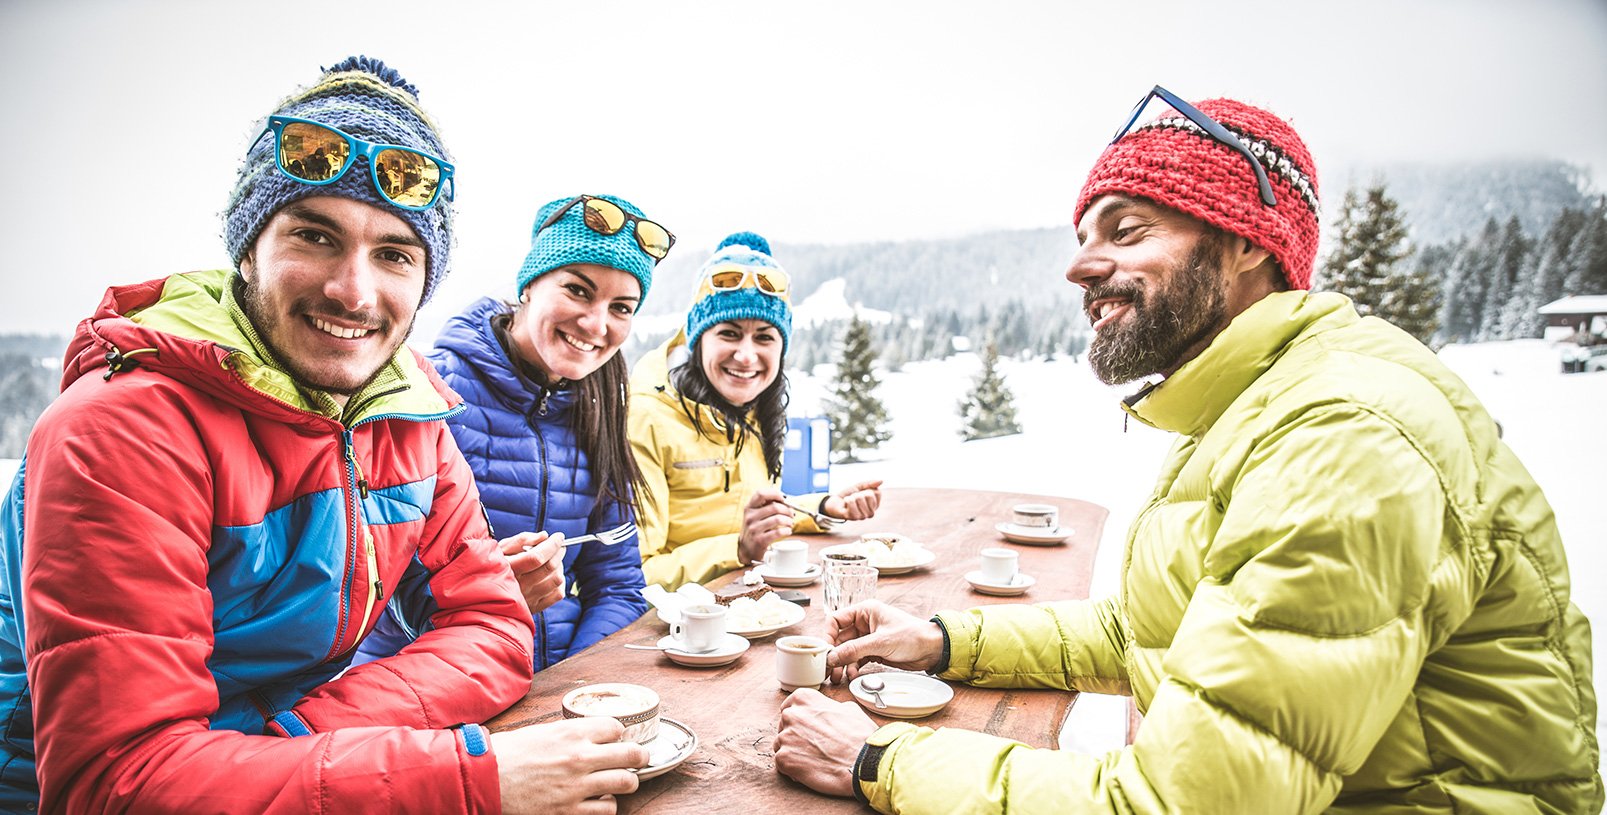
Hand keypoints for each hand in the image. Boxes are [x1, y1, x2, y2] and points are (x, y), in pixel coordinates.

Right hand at [492, 717, 648, 814]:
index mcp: (572, 732)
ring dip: (627, 781)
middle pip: (631, 753)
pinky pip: (607, 809)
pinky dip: (608, 804)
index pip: (616, 727)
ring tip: (623, 780)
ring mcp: (577, 785)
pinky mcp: (570, 810)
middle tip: (638, 758)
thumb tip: (589, 736)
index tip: (616, 738)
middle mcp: (579, 757)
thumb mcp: (542, 732)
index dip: (618, 733)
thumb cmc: (509, 753)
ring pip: (626, 782)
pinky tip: (600, 799)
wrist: (485, 779)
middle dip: (639, 755)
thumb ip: (569, 734)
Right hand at [501, 532, 564, 613]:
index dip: (552, 545)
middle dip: (559, 552)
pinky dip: (560, 582)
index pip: (537, 557)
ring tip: (554, 560)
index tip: (559, 536)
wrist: (485, 593)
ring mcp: (528, 598)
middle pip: (550, 567)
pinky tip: (553, 575)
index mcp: (509, 569)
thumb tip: (544, 536)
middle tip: (559, 546)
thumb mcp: (502, 548)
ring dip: (560, 566)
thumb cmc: (495, 565)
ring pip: (556, 580)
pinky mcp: (534, 607)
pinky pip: (557, 594)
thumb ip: (522, 539)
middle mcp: (519, 586)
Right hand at [738, 488, 794, 565]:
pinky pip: (778, 532)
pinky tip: (787, 531)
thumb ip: (767, 506)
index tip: (785, 498)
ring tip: (790, 523)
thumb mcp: (755, 516)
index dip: (775, 493)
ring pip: (778, 519)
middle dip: (787, 510)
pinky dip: (787, 530)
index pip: (761, 494)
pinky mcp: (760, 540)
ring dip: (788, 521)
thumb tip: (787, 501)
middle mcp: (750, 517)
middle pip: (774, 507)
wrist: (747, 550)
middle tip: (792, 514)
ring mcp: (754, 529)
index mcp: (749, 508)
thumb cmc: (755, 530)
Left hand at [774, 688, 878, 797]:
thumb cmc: (860, 737)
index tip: (807, 728)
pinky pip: (782, 763)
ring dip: (794, 752)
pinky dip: (793, 769)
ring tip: (815, 760)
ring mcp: (785, 737)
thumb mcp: (849, 709)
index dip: (799, 720)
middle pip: (784, 726)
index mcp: (804, 698)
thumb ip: (830, 707)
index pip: (790, 707)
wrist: (863, 763)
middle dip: (795, 736)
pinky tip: (811, 770)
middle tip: (814, 747)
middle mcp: (791, 715)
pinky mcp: (784, 759)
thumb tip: (828, 712)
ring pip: (782, 745)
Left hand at [822, 479, 883, 520]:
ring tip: (849, 501)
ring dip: (852, 496)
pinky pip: (851, 502)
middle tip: (854, 497)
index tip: (861, 493)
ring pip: (859, 498)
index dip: (867, 489)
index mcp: (875, 505)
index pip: (877, 492)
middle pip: (869, 495)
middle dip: (859, 492)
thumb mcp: (859, 487)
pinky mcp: (853, 517)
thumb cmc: (849, 495)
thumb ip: (870, 484)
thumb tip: (881, 481)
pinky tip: (845, 504)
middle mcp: (871, 513)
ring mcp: (863, 516)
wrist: (834, 503)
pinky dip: (846, 499)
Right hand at [826, 600, 944, 683]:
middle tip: (828, 669)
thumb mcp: (881, 642)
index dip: (827, 635)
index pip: (835, 620)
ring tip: (838, 676)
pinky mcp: (874, 651)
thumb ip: (854, 649)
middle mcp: (865, 623)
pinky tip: (852, 675)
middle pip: (840, 638)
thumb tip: (831, 657)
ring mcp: (869, 638)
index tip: (825, 651)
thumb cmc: (913, 636)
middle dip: (834, 654)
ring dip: (842, 663)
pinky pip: (857, 659)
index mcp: (865, 611)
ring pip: (847, 651)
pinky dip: (852, 667)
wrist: (933, 650)